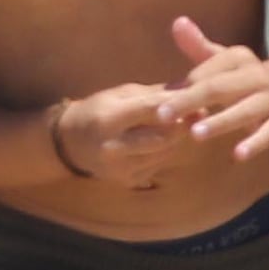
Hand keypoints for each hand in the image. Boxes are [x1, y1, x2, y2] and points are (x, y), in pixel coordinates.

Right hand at [54, 73, 189, 191]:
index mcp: (108, 119)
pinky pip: (158, 165)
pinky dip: (165, 152)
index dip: (176, 105)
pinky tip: (162, 141)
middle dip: (182, 125)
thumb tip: (189, 88)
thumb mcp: (120, 95)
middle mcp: (113, 147)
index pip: (149, 110)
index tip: (196, 100)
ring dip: (176, 139)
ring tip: (181, 125)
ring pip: (164, 153)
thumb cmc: (98, 110)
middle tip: (197, 115)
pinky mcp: (127, 181)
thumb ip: (154, 94)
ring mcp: (120, 168)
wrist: (71, 143)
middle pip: (162, 138)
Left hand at [167, 15, 268, 165]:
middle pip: (219, 87)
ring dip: (220, 122)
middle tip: (162, 115)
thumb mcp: (222, 59)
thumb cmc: (243, 77)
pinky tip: (237, 155)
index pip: (207, 70)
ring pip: (244, 110)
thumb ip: (197, 45)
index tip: (158, 99)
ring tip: (195, 134)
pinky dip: (255, 144)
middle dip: (190, 101)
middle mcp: (256, 74)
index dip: (183, 85)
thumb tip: (177, 22)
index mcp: (238, 57)